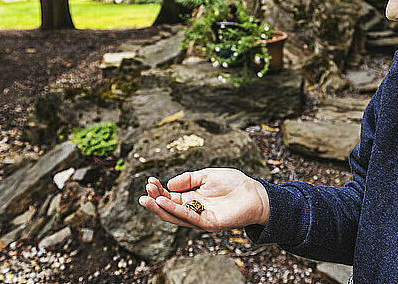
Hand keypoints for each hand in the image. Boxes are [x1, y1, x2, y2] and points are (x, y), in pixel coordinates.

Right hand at [138, 168, 269, 231]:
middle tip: (142, 194)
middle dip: (154, 201)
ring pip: (175, 216)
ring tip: (147, 200)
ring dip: (160, 209)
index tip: (149, 181)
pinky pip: (189, 218)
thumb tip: (169, 184)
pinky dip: (176, 211)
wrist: (255, 193)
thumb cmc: (233, 183)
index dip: (159, 190)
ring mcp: (200, 218)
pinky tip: (164, 203)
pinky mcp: (209, 224)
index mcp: (192, 197)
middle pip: (169, 208)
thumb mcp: (207, 175)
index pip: (170, 196)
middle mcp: (193, 209)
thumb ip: (189, 179)